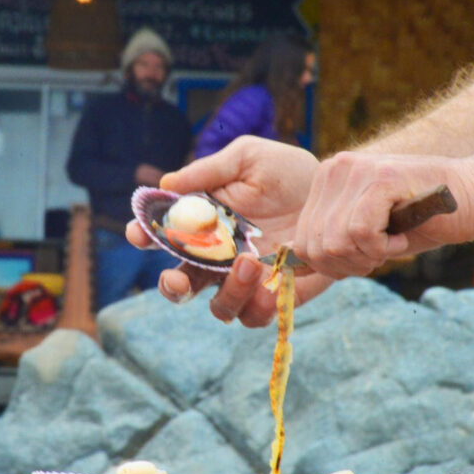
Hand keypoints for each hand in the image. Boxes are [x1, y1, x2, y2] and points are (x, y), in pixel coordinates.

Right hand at [126, 136, 322, 325]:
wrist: (333, 192)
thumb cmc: (286, 171)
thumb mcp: (247, 158)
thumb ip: (209, 171)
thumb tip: (166, 184)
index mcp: (201, 225)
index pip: (162, 236)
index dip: (144, 236)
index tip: (139, 234)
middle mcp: (216, 258)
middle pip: (180, 285)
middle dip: (172, 287)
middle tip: (177, 279)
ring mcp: (245, 281)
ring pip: (219, 306)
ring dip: (227, 292)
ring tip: (248, 263)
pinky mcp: (275, 295)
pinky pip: (256, 315)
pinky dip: (257, 306)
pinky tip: (269, 284)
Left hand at [294, 150, 473, 278]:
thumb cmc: (422, 220)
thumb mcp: (366, 235)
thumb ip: (329, 242)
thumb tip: (290, 264)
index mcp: (325, 182)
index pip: (301, 243)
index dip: (332, 266)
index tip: (364, 258)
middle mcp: (333, 169)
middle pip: (314, 246)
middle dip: (348, 265)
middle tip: (381, 253)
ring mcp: (355, 169)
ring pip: (335, 242)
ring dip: (367, 257)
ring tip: (393, 242)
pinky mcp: (381, 177)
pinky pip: (360, 233)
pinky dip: (382, 248)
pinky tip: (402, 237)